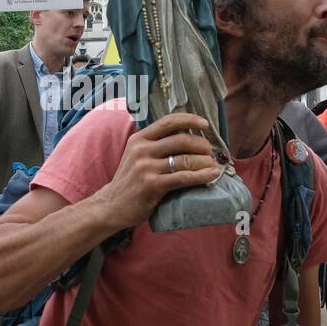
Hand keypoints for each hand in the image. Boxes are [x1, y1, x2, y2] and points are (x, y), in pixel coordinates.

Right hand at [90, 113, 221, 230]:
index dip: (190, 119)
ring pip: (185, 159)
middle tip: (210, 152)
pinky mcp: (152, 185)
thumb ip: (155, 145)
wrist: (112, 205)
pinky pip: (183, 178)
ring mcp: (146, 167)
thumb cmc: (130, 181)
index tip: (205, 124)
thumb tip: (186, 137)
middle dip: (201, 145)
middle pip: (181, 140)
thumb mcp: (136, 156)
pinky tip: (212, 175)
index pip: (168, 122)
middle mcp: (142, 150)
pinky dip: (202, 176)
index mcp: (139, 138)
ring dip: (205, 162)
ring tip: (214, 165)